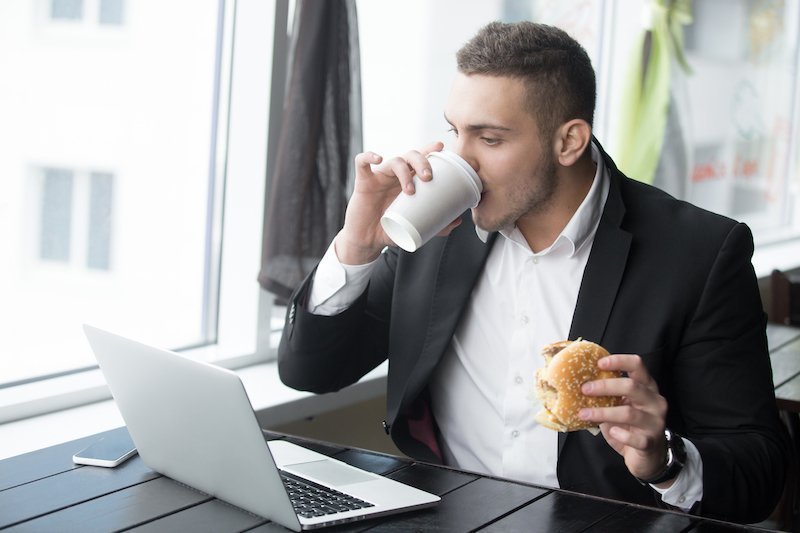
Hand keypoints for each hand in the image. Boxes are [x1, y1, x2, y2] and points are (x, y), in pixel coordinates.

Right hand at [336, 142, 443, 263]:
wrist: (368, 240)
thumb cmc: (391, 229)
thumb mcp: (415, 227)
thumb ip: (436, 224)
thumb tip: (458, 220)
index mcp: (409, 180)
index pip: (421, 158)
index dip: (430, 149)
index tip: (442, 147)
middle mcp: (396, 175)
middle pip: (411, 155)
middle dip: (422, 161)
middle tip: (428, 177)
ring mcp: (380, 177)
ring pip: (394, 161)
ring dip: (404, 172)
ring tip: (410, 190)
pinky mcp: (363, 182)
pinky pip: (362, 162)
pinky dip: (369, 156)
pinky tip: (378, 158)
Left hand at [578, 354, 671, 484]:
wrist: (648, 456)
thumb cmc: (630, 427)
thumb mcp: (620, 406)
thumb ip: (608, 395)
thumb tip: (580, 384)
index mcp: (647, 387)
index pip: (638, 365)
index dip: (619, 361)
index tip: (599, 363)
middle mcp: (655, 401)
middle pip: (632, 386)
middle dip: (605, 386)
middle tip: (584, 389)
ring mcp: (655, 422)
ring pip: (628, 413)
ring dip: (602, 412)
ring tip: (584, 414)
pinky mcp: (650, 442)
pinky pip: (635, 438)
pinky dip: (620, 434)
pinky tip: (611, 432)